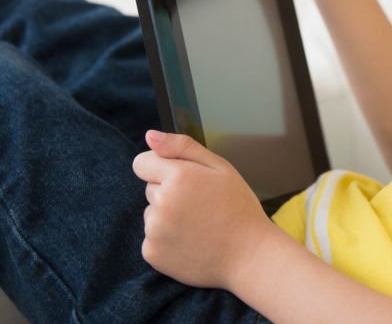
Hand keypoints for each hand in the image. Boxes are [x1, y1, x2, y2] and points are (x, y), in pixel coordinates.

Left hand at [132, 130, 274, 289]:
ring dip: (168, 217)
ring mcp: (154, 230)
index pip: (142, 162)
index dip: (161, 168)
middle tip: (200, 206)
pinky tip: (191, 242)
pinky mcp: (152, 253)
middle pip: (150, 189)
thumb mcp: (220, 167)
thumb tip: (150, 136)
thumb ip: (182, 147)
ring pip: (151, 214)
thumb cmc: (239, 208)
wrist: (249, 255)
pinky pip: (152, 238)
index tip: (181, 180)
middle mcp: (161, 202)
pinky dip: (167, 240)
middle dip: (169, 193)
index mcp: (178, 176)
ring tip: (199, 226)